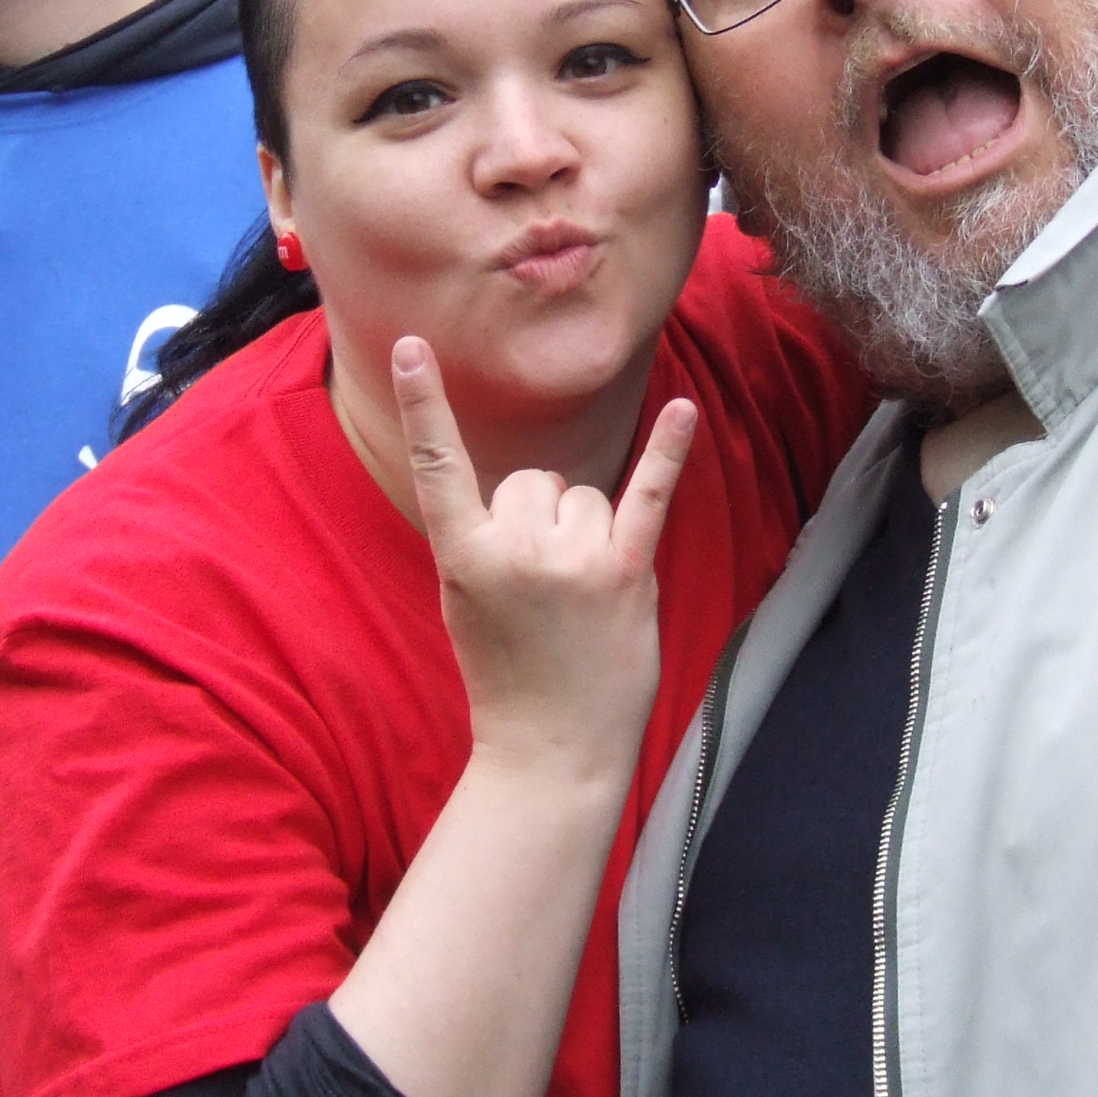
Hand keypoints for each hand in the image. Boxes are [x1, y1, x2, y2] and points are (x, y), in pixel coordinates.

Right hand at [396, 336, 693, 780]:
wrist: (552, 751)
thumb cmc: (506, 674)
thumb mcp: (465, 603)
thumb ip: (484, 540)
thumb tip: (533, 489)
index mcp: (463, 557)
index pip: (438, 465)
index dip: (425, 403)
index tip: (413, 345)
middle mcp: (517, 550)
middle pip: (532, 479)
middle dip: (539, 518)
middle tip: (540, 590)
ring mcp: (575, 560)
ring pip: (582, 494)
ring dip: (585, 531)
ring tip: (578, 597)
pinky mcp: (627, 573)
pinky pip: (648, 496)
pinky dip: (668, 451)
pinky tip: (684, 410)